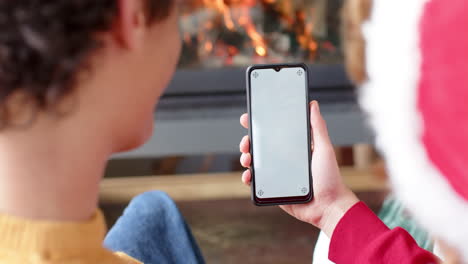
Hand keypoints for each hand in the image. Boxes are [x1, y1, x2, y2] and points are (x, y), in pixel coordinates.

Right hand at [239, 100, 358, 236]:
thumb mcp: (324, 149)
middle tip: (246, 142)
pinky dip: (248, 178)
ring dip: (246, 158)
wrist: (328, 207)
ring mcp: (277, 174)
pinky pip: (255, 182)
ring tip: (247, 159)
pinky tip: (248, 176)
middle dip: (248, 142)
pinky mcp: (272, 189)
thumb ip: (318, 127)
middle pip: (259, 147)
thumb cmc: (330, 178)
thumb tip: (312, 104)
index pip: (273, 133)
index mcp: (294, 148)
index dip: (259, 126)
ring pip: (254, 163)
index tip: (249, 119)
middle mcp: (283, 160)